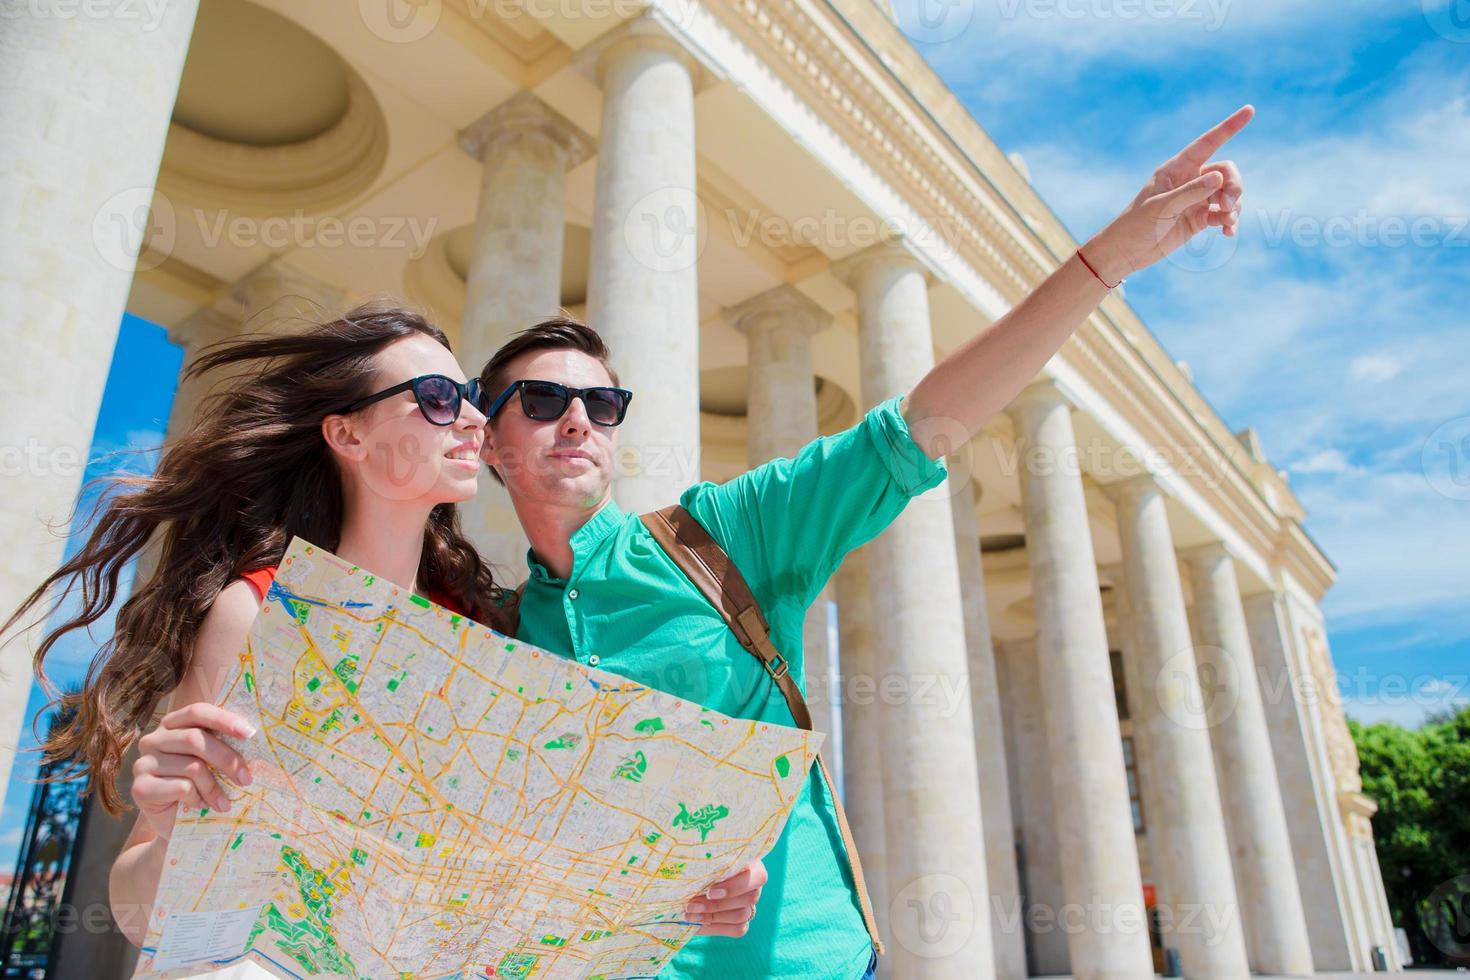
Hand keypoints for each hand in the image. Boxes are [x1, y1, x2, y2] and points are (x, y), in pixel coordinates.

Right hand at [131, 702, 254, 840]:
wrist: (178, 825)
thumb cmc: (202, 786)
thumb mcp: (213, 761)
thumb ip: (224, 743)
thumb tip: (253, 732)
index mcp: (172, 725)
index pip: (197, 711)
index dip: (224, 719)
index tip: (250, 732)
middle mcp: (153, 740)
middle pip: (195, 739)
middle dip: (227, 759)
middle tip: (247, 779)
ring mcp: (143, 763)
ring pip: (191, 766)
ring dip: (215, 787)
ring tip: (224, 802)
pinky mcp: (140, 788)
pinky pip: (181, 787)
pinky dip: (198, 798)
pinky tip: (200, 806)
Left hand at [685, 860, 767, 937]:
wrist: (689, 887)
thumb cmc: (695, 865)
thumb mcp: (699, 860)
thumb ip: (702, 861)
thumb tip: (694, 866)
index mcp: (750, 863)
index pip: (758, 876)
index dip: (735, 886)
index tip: (710, 892)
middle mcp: (753, 884)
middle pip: (750, 898)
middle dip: (718, 904)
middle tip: (692, 905)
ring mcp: (749, 904)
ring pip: (743, 915)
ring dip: (713, 916)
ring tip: (690, 914)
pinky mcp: (742, 922)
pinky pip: (738, 929)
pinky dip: (716, 927)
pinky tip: (698, 922)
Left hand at [1085, 104, 1253, 283]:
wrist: (1125, 253)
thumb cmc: (1136, 225)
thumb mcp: (1161, 208)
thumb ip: (1190, 193)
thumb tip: (1219, 177)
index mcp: (1176, 169)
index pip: (1207, 143)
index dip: (1229, 127)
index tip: (1250, 110)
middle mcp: (1189, 180)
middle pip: (1225, 172)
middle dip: (1234, 186)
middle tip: (1228, 205)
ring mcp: (1196, 200)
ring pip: (1228, 193)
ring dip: (1234, 205)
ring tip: (1228, 221)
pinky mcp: (1199, 219)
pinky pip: (1223, 215)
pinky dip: (1230, 221)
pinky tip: (1229, 232)